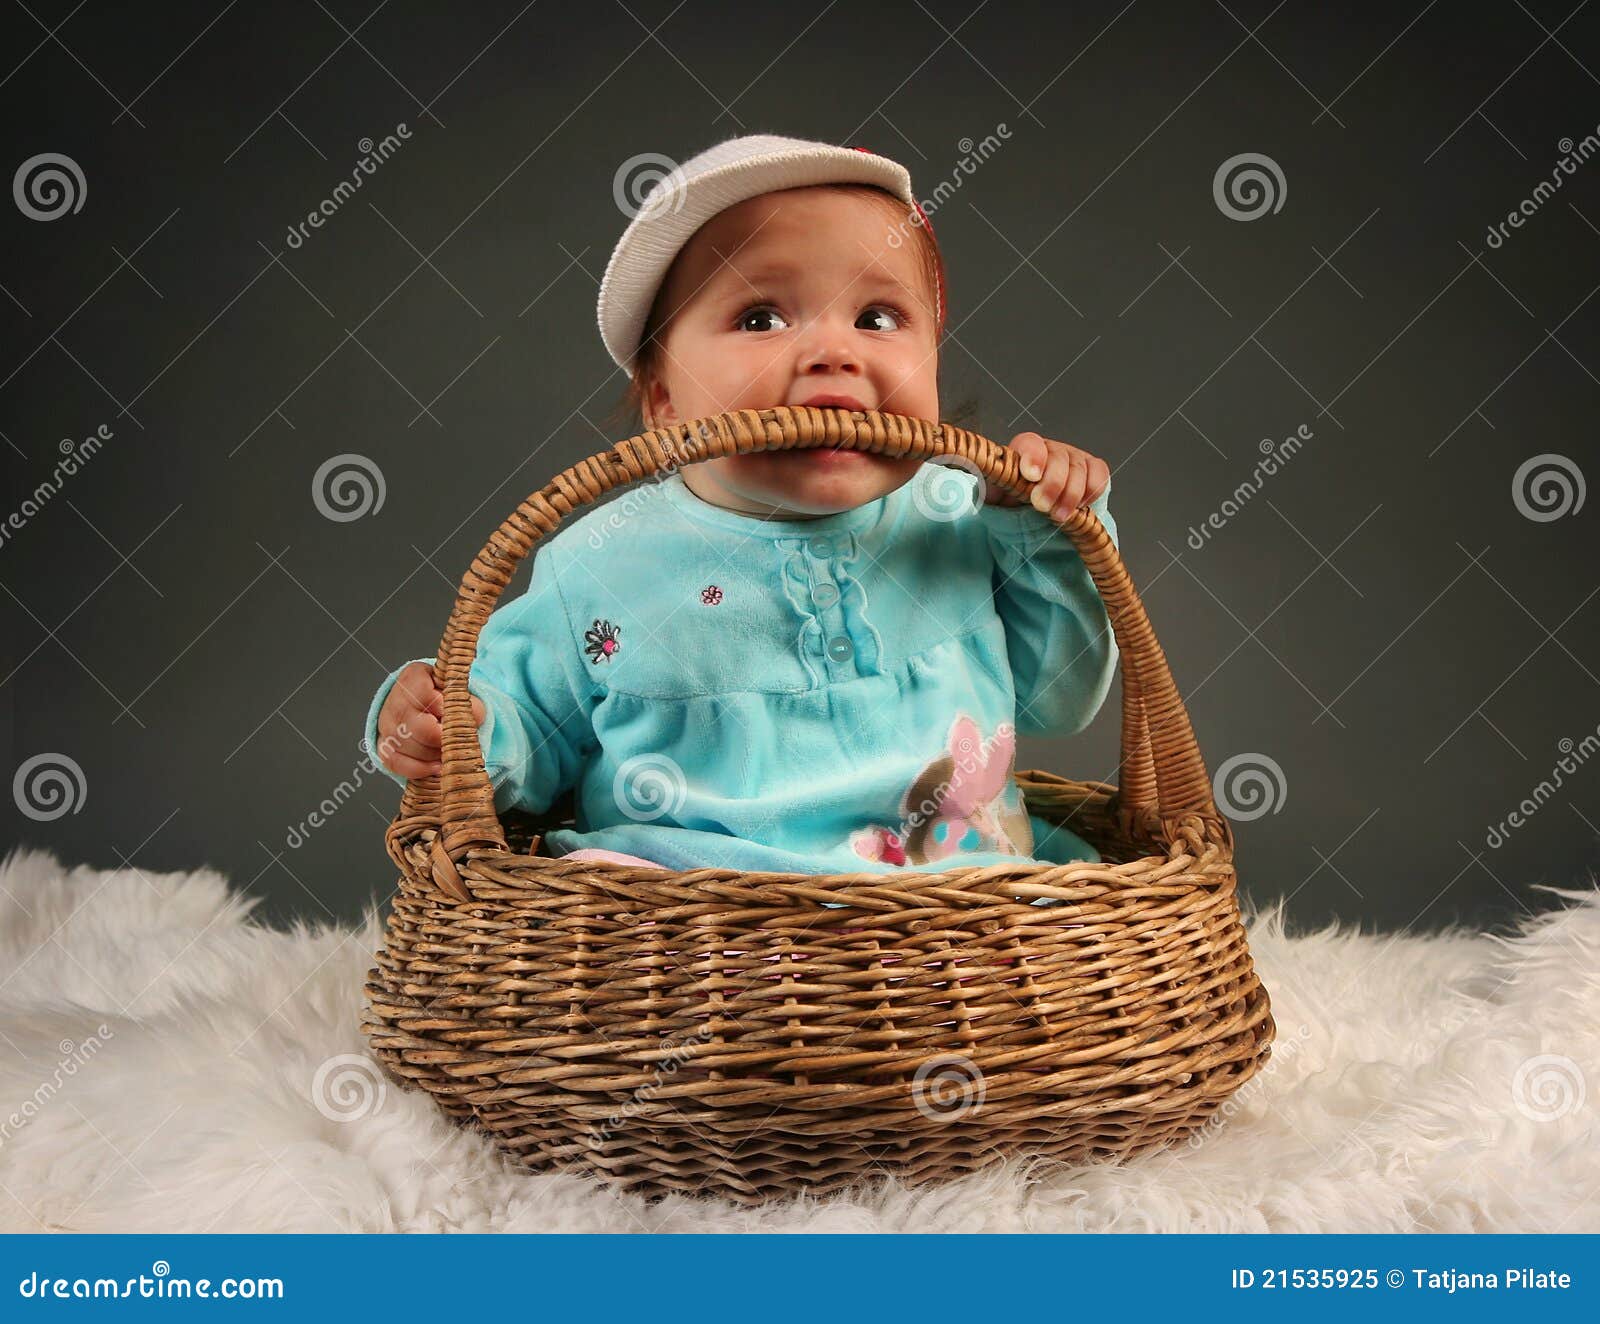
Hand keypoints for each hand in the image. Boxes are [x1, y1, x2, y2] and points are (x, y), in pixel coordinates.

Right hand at [374, 660, 486, 778]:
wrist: (428, 711)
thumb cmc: (446, 702)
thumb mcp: (462, 696)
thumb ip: (470, 705)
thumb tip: (472, 720)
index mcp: (413, 678)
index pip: (426, 695)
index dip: (444, 709)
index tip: (453, 714)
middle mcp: (395, 700)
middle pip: (418, 727)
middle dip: (441, 739)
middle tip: (453, 739)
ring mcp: (386, 725)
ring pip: (408, 747)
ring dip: (433, 755)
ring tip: (447, 751)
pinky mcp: (383, 747)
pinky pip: (396, 763)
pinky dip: (420, 769)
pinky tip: (436, 767)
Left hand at [984, 432, 1109, 520]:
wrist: (1039, 509)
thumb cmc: (1017, 499)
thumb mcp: (999, 496)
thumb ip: (993, 491)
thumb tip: (988, 490)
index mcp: (1026, 450)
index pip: (1031, 444)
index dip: (1032, 457)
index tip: (1030, 476)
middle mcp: (1052, 450)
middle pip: (1058, 459)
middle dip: (1052, 484)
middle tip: (1043, 506)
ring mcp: (1074, 458)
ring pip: (1079, 470)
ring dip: (1070, 495)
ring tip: (1059, 517)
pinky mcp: (1094, 469)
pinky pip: (1099, 476)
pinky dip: (1092, 491)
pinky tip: (1081, 507)